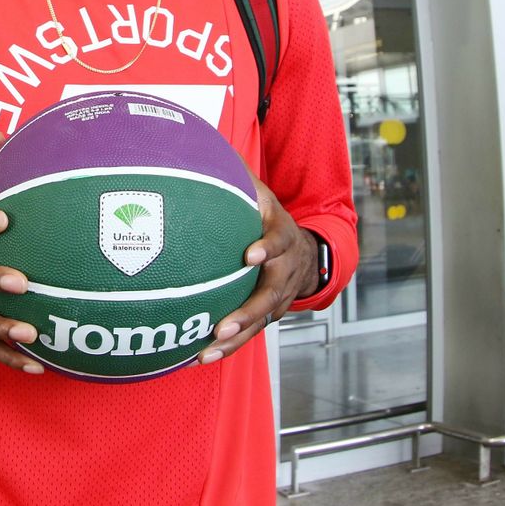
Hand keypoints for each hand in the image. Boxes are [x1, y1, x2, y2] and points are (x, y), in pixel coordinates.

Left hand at [198, 172, 318, 365]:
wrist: (306, 251)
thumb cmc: (269, 216)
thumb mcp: (259, 193)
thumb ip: (237, 177)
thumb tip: (198, 147)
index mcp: (282, 235)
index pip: (279, 240)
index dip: (268, 247)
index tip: (249, 255)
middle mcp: (285, 269)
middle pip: (272, 294)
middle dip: (249, 311)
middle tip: (223, 324)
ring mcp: (280, 296)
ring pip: (261, 321)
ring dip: (236, 338)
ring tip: (207, 351)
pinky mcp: (270, 314)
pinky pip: (251, 331)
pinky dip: (229, 346)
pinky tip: (199, 358)